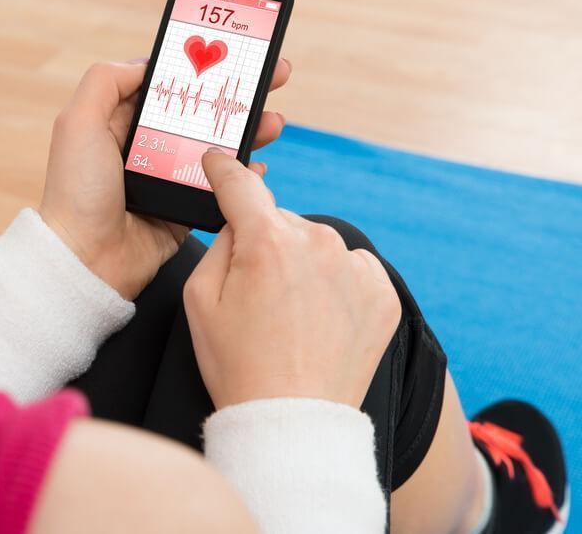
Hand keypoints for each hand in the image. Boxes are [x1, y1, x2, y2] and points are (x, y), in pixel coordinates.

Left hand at [39, 58, 291, 299]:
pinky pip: (223, 187)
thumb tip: (144, 63)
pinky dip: (244, 176)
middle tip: (272, 76)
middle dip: (237, 94)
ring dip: (249, 130)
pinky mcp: (186, 208)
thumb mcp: (78, 123)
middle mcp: (148, 147)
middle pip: (202, 112)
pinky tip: (258, 164)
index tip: (231, 52)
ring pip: (219, 146)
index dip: (200, 68)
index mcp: (122, 123)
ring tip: (273, 120)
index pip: (169, 86)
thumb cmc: (77, 193)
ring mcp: (170, 178)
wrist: (87, 260)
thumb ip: (105, 82)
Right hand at [182, 151, 400, 408]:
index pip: (240, 185)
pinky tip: (320, 322)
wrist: (292, 421)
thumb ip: (218, 243)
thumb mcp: (199, 300)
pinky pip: (350, 269)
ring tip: (291, 317)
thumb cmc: (238, 365)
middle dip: (266, 245)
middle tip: (257, 296)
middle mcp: (318, 243)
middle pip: (280, 222)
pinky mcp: (382, 293)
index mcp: (266, 242)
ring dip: (303, 265)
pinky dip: (336, 286)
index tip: (218, 161)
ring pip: (317, 245)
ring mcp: (355, 268)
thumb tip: (238, 220)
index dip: (224, 170)